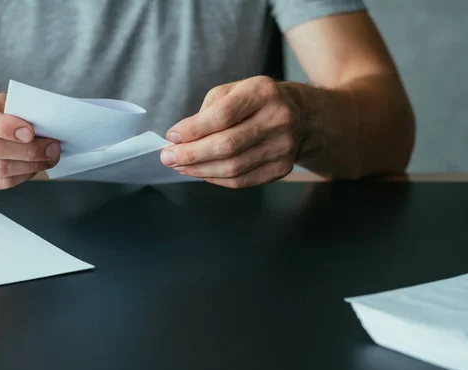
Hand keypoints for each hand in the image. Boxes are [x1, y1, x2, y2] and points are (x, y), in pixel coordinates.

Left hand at [160, 76, 303, 187]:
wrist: (298, 115)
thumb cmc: (255, 101)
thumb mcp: (232, 91)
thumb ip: (206, 111)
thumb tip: (180, 139)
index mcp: (263, 92)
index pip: (223, 115)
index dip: (194, 129)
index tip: (172, 137)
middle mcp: (278, 119)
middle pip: (228, 145)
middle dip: (192, 154)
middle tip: (168, 157)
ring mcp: (283, 147)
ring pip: (233, 167)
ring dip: (200, 169)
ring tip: (180, 166)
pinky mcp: (281, 168)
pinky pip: (242, 180)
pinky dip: (216, 179)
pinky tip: (201, 172)